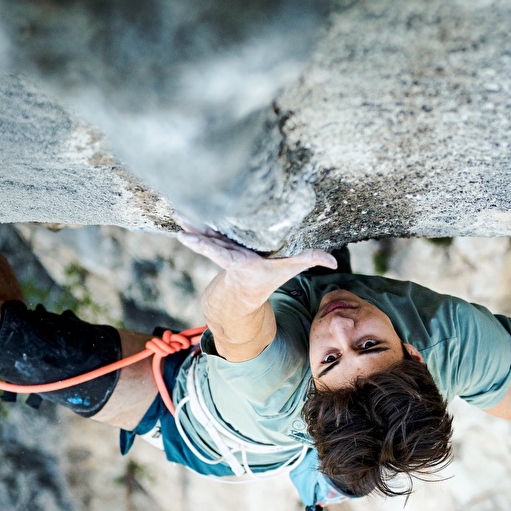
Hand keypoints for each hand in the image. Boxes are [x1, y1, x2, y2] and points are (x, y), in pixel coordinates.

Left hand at [177, 225, 336, 307]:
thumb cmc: (269, 278)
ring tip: (178, 214)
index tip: (197, 240)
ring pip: (204, 238)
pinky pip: (204, 235)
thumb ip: (310, 259)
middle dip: (197, 233)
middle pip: (211, 244)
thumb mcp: (289, 269)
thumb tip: (333, 260)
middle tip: (181, 221)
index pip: (226, 253)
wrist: (243, 297)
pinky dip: (194, 226)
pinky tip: (182, 216)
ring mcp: (221, 253)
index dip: (211, 246)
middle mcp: (230, 258)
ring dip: (191, 226)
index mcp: (244, 263)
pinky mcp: (217, 247)